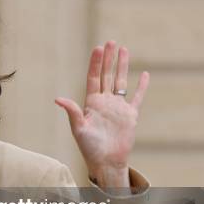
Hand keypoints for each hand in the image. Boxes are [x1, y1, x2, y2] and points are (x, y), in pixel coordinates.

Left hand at [55, 40, 148, 187]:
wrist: (106, 161)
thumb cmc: (89, 147)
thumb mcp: (78, 128)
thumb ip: (72, 112)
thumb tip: (57, 99)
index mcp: (91, 103)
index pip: (94, 78)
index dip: (96, 63)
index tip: (98, 48)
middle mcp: (104, 102)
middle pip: (107, 75)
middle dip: (108, 58)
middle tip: (111, 41)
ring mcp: (118, 107)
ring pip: (120, 81)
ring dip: (122, 66)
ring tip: (124, 50)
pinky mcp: (130, 115)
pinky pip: (137, 97)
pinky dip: (141, 86)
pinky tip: (145, 74)